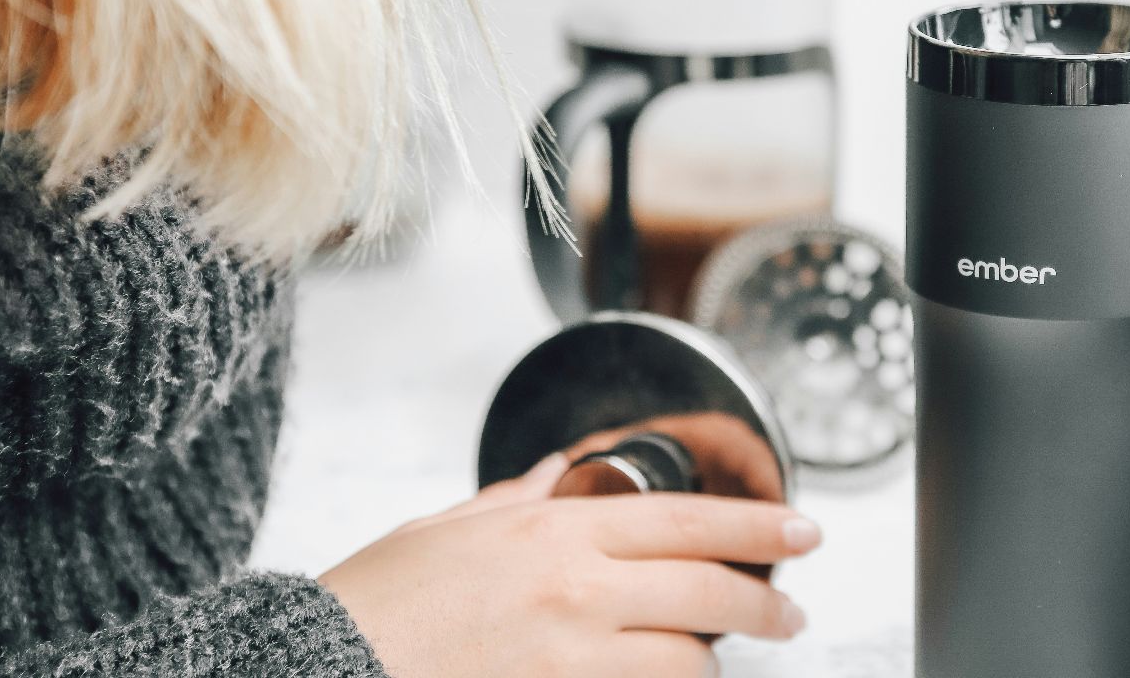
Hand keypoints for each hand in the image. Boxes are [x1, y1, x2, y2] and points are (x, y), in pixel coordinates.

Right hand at [318, 456, 822, 677]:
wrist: (324, 664)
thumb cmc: (379, 600)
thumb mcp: (451, 527)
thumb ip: (520, 498)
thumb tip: (560, 472)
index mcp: (554, 527)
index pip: (688, 519)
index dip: (758, 525)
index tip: (805, 530)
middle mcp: (575, 586)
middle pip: (707, 591)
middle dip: (765, 604)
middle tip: (792, 613)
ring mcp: (571, 654)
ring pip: (686, 659)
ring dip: (711, 660)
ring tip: (717, 659)